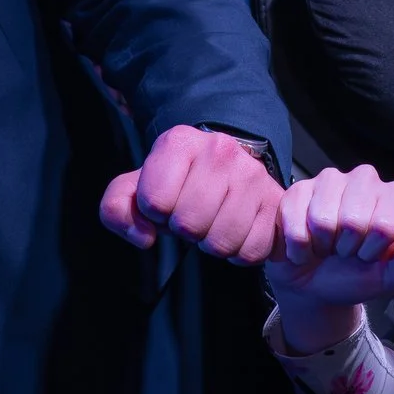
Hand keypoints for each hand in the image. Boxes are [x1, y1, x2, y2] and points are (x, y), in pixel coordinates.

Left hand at [99, 126, 283, 263]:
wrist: (229, 171)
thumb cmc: (179, 184)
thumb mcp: (137, 189)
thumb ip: (117, 208)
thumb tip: (143, 236)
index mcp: (179, 142)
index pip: (154, 200)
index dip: (154, 212)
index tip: (165, 202)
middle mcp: (220, 150)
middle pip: (188, 224)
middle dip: (185, 229)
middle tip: (192, 215)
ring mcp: (252, 175)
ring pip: (220, 241)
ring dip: (212, 242)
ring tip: (213, 221)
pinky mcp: (276, 201)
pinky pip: (250, 251)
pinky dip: (239, 251)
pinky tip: (236, 229)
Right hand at [266, 166, 393, 352]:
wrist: (317, 287)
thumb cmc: (359, 275)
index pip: (385, 226)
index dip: (373, 251)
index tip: (369, 254)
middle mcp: (365, 178)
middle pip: (353, 221)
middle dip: (347, 248)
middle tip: (345, 251)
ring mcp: (330, 180)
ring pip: (322, 219)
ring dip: (322, 245)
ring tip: (327, 246)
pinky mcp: (298, 189)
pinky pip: (295, 221)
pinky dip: (299, 246)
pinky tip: (306, 245)